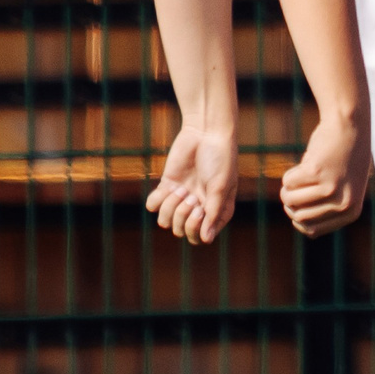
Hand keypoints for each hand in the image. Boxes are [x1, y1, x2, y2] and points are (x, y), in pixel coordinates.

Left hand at [146, 125, 238, 245]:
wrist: (206, 133)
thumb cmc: (220, 159)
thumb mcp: (220, 187)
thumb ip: (212, 213)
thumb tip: (206, 240)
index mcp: (217, 211)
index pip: (201, 237)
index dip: (196, 227)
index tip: (199, 208)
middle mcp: (200, 208)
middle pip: (181, 231)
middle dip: (183, 215)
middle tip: (190, 195)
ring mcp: (183, 198)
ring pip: (166, 221)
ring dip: (171, 206)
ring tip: (180, 189)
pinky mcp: (167, 187)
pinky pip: (154, 206)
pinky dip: (157, 200)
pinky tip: (168, 188)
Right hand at [279, 118, 369, 236]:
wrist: (350, 127)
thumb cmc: (343, 160)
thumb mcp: (343, 191)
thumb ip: (327, 210)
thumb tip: (305, 229)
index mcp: (351, 213)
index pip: (312, 230)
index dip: (298, 218)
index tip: (299, 205)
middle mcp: (343, 203)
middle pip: (298, 217)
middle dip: (290, 203)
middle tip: (295, 188)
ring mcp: (330, 188)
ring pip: (290, 200)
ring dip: (287, 189)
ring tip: (299, 176)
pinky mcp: (316, 172)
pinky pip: (288, 182)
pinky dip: (289, 174)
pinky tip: (304, 164)